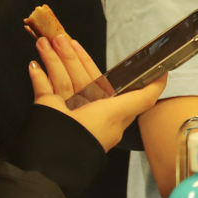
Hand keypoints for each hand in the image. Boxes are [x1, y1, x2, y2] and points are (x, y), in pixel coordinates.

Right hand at [27, 36, 166, 151]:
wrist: (52, 158)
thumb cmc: (89, 135)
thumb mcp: (120, 113)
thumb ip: (143, 97)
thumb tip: (163, 80)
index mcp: (108, 111)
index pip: (115, 86)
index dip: (108, 70)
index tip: (110, 55)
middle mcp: (88, 109)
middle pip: (83, 76)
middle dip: (72, 56)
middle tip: (64, 39)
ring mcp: (66, 110)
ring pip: (62, 78)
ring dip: (53, 59)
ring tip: (46, 41)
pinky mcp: (47, 111)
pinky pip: (43, 90)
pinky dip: (38, 77)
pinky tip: (34, 65)